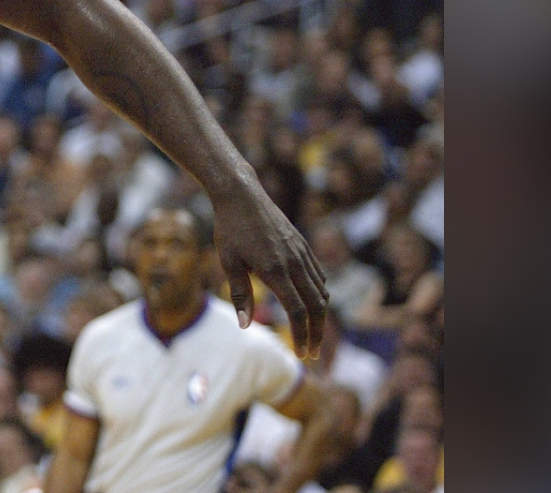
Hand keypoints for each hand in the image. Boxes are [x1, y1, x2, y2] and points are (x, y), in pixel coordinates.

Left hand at [211, 181, 328, 357]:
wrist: (241, 195)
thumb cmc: (229, 229)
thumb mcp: (228, 262)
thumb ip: (239, 294)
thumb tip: (246, 325)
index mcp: (275, 270)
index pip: (298, 312)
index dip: (302, 336)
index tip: (301, 355)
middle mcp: (294, 262)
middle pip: (316, 306)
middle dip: (316, 334)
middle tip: (311, 354)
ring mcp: (302, 253)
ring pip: (321, 292)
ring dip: (320, 317)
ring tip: (311, 335)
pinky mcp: (303, 245)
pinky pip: (319, 276)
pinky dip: (319, 295)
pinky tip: (311, 305)